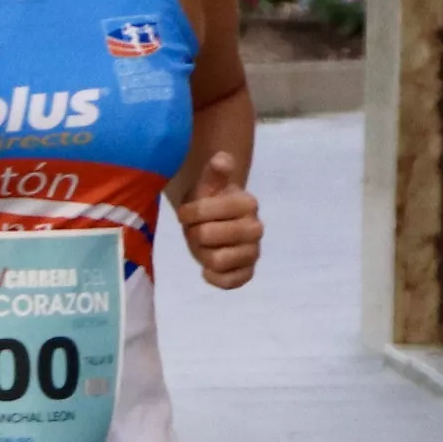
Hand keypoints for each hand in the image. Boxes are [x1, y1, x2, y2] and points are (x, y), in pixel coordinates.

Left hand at [176, 149, 261, 287]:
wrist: (217, 222)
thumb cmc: (210, 201)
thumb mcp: (208, 184)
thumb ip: (214, 173)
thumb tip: (222, 159)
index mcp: (247, 203)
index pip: (205, 211)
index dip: (188, 213)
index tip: (186, 213)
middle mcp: (256, 228)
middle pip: (206, 236)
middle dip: (195, 234)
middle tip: (197, 230)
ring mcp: (254, 252)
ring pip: (216, 260)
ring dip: (202, 254)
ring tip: (205, 246)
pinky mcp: (248, 272)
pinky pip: (230, 282)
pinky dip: (214, 277)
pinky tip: (208, 268)